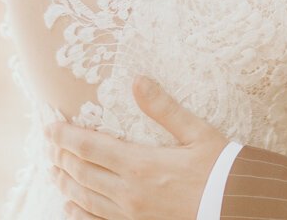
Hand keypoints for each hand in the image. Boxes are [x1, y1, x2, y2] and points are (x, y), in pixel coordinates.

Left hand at [49, 77, 228, 219]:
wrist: (236, 208)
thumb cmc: (220, 170)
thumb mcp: (197, 133)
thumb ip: (164, 108)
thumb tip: (138, 81)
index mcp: (140, 164)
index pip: (88, 147)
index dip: (65, 137)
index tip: (50, 128)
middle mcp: (128, 192)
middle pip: (81, 173)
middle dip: (61, 157)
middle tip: (50, 146)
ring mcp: (130, 215)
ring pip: (84, 199)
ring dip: (65, 183)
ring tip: (54, 171)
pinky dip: (79, 213)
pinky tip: (71, 206)